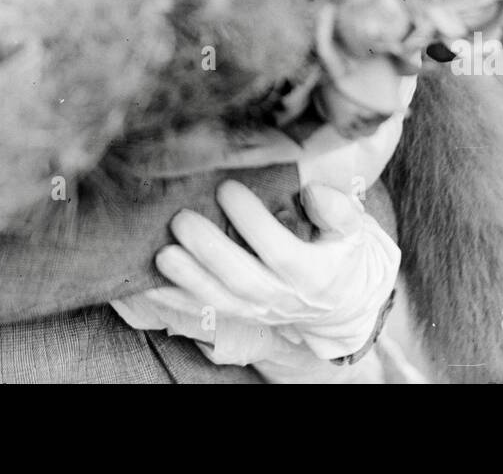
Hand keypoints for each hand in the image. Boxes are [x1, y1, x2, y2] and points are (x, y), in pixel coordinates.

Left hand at [153, 177, 399, 361]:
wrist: (342, 300)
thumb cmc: (342, 251)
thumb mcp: (354, 229)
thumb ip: (339, 210)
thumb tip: (314, 191)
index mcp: (314, 274)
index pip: (280, 251)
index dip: (254, 222)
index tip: (228, 188)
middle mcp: (283, 297)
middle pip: (242, 279)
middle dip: (210, 250)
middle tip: (183, 219)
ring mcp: (258, 310)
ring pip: (219, 299)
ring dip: (187, 278)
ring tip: (163, 252)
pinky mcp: (238, 314)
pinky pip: (203, 310)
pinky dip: (173, 298)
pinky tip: (148, 281)